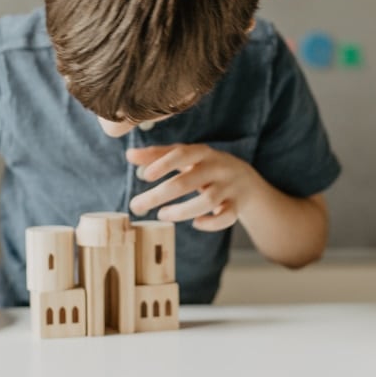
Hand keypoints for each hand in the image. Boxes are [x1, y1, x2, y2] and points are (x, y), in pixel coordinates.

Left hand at [127, 144, 260, 230]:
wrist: (246, 179)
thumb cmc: (206, 167)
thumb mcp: (186, 157)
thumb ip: (158, 155)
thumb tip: (129, 155)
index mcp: (202, 153)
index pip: (183, 154)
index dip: (164, 164)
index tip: (145, 176)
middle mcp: (217, 168)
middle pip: (189, 181)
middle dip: (160, 195)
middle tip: (136, 206)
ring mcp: (229, 187)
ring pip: (208, 200)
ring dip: (182, 210)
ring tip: (162, 215)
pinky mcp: (237, 205)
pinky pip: (227, 217)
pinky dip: (211, 223)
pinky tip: (196, 223)